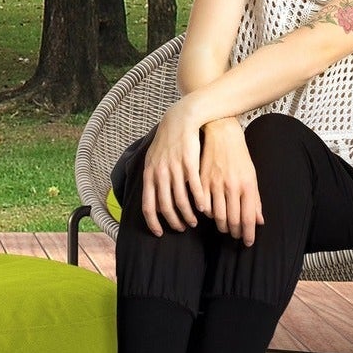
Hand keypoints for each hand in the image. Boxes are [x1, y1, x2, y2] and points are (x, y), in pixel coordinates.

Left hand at [140, 99, 207, 236]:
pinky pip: (195, 187)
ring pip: (181, 200)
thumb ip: (153, 180)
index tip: (159, 233)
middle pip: (165, 206)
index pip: (148, 206)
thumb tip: (153, 201)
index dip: (153, 222)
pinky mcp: (189, 163)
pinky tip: (204, 208)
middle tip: (182, 228)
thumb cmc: (167, 142)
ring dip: (188, 214)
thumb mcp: (154, 160)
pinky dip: (199, 201)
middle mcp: (160, 173)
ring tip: (194, 221)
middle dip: (174, 221)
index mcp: (150, 174)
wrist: (180, 120)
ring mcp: (175, 168)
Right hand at [198, 118, 264, 246]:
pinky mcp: (201, 180)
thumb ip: (255, 200)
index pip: (248, 218)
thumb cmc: (239, 156)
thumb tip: (259, 221)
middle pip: (232, 220)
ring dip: (221, 226)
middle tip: (235, 236)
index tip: (247, 243)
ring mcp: (215, 184)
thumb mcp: (252, 176)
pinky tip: (211, 214)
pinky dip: (207, 213)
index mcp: (247, 186)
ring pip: (217, 215)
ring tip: (224, 228)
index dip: (248, 234)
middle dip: (234, 232)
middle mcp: (231, 186)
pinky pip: (203, 205)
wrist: (221, 135)